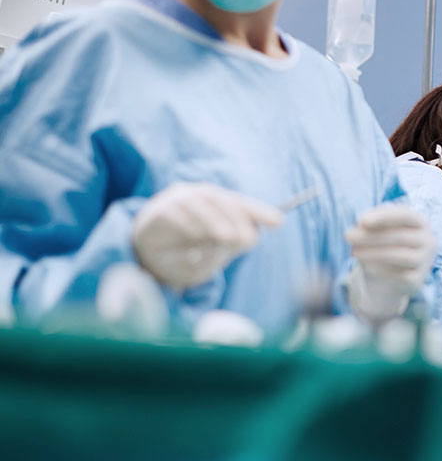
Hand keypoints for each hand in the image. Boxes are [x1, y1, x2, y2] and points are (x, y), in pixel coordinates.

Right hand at [133, 182, 282, 289]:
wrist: (144, 264)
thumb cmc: (184, 258)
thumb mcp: (211, 258)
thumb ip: (228, 247)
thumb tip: (248, 237)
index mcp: (215, 205)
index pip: (240, 203)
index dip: (259, 211)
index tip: (279, 222)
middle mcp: (196, 197)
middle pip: (221, 199)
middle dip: (238, 218)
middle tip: (246, 239)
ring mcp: (174, 201)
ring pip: (198, 201)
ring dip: (215, 220)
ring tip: (227, 238)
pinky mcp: (155, 212)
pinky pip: (173, 212)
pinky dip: (187, 224)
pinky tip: (196, 239)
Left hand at [346, 203, 435, 320]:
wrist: (391, 275)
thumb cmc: (383, 244)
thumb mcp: (376, 230)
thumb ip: (370, 223)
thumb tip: (361, 223)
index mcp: (421, 222)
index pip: (406, 215)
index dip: (384, 216)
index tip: (361, 220)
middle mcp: (428, 240)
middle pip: (401, 236)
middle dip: (372, 236)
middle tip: (348, 235)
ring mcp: (425, 261)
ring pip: (400, 255)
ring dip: (373, 253)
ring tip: (353, 251)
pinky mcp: (417, 280)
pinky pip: (398, 274)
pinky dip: (380, 269)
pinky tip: (366, 265)